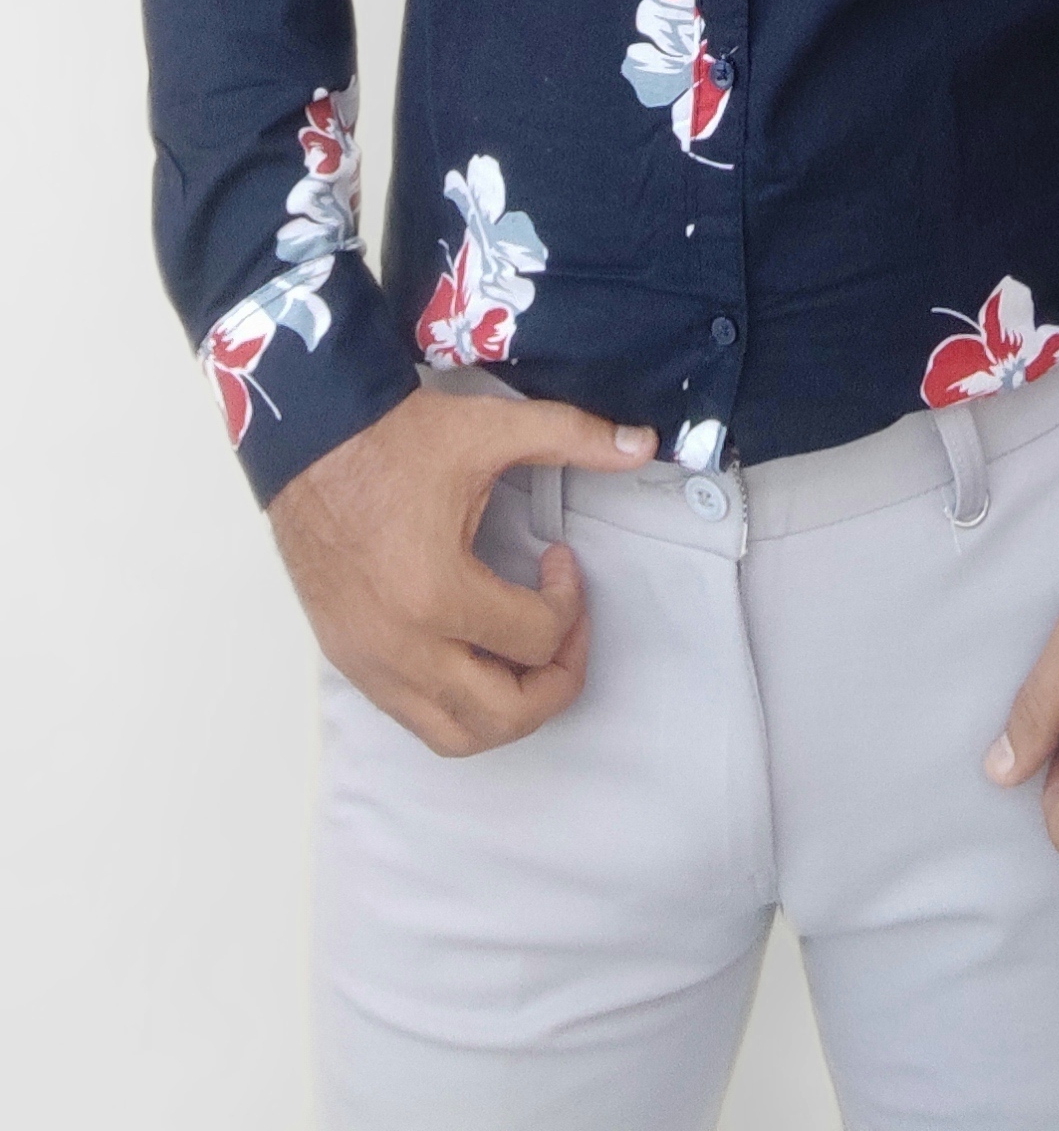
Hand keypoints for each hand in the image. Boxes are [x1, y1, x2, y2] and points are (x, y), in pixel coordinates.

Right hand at [269, 388, 656, 757]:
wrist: (307, 436)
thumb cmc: (393, 437)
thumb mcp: (490, 430)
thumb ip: (574, 437)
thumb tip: (644, 444)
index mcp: (437, 592)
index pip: (535, 639)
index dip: (569, 600)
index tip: (560, 559)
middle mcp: (401, 647)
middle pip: (503, 716)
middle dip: (556, 679)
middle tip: (565, 627)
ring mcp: (370, 663)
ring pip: (456, 736)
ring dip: (507, 709)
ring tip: (527, 654)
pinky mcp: (350, 662)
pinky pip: (415, 718)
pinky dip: (459, 706)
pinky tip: (479, 657)